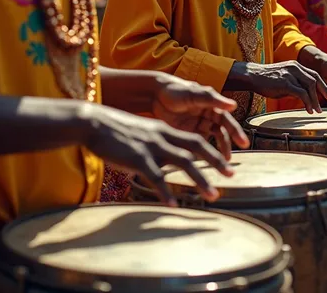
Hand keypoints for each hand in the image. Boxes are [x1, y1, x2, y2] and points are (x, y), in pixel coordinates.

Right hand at [82, 104, 234, 205]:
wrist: (94, 122)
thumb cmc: (116, 130)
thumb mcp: (142, 133)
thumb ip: (156, 144)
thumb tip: (164, 162)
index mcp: (164, 130)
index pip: (195, 139)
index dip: (212, 150)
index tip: (226, 162)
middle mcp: (162, 136)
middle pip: (196, 147)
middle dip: (216, 161)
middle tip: (232, 175)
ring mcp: (151, 146)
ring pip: (183, 162)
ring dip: (200, 179)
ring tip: (213, 195)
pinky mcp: (137, 158)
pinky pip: (156, 177)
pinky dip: (166, 191)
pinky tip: (174, 204)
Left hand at [152, 75, 249, 158]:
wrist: (154, 94)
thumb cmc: (176, 89)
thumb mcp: (193, 93)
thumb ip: (212, 99)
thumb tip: (234, 105)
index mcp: (212, 106)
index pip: (227, 120)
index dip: (236, 132)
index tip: (243, 143)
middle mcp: (208, 117)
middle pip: (221, 133)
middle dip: (227, 146)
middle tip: (230, 161)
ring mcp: (197, 126)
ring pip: (210, 141)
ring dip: (216, 152)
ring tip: (219, 164)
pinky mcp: (187, 134)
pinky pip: (196, 145)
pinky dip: (201, 153)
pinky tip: (202, 162)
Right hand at [240, 61, 326, 113]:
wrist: (253, 76)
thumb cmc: (267, 80)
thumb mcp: (284, 80)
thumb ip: (295, 85)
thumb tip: (304, 97)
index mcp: (296, 66)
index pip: (314, 74)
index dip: (323, 85)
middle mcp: (295, 68)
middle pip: (315, 79)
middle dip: (324, 91)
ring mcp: (290, 74)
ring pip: (309, 86)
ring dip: (315, 100)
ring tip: (317, 111)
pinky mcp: (285, 83)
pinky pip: (301, 93)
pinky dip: (307, 102)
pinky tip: (308, 110)